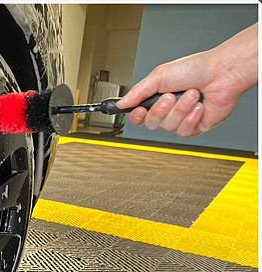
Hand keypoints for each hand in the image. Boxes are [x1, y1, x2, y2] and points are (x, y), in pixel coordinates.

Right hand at [116, 23, 257, 136]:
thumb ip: (137, 92)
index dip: (137, 116)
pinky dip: (191, 117)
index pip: (139, 115)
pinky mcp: (195, 127)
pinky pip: (184, 131)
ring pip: (168, 127)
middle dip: (161, 110)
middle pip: (151, 123)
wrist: (222, 73)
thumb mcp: (159, 76)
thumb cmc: (196, 69)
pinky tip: (199, 105)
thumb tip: (121, 104)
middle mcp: (169, 110)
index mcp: (157, 97)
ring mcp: (182, 119)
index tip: (138, 110)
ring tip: (191, 95)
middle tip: (170, 96)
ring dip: (180, 109)